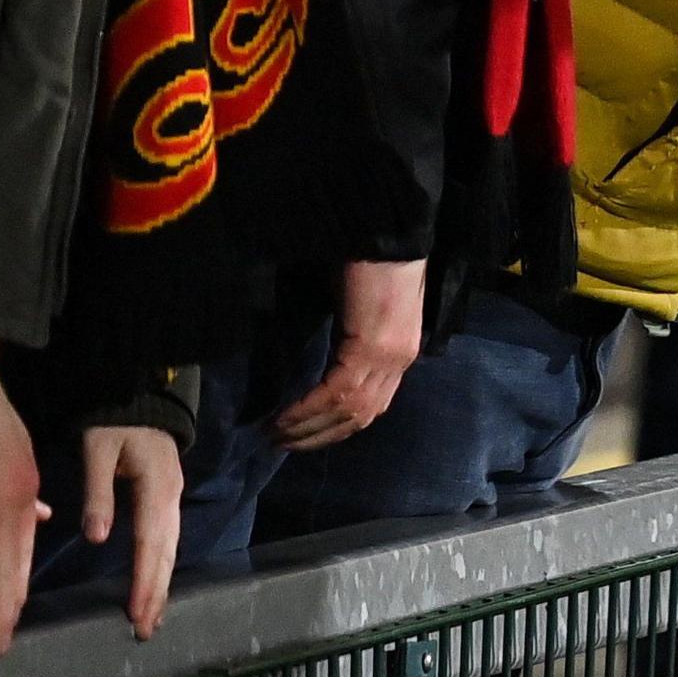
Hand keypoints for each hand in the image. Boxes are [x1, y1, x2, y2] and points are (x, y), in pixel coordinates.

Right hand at [0, 330, 46, 654]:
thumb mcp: (23, 454)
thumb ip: (28, 495)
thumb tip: (38, 523)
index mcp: (22, 489)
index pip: (22, 549)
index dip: (18, 586)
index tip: (15, 616)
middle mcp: (1, 500)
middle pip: (3, 564)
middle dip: (3, 607)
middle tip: (0, 643)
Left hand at [75, 425, 184, 638]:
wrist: (141, 398)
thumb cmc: (116, 422)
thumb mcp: (99, 449)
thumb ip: (98, 492)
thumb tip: (97, 538)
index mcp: (157, 486)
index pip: (150, 541)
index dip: (144, 578)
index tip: (137, 611)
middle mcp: (171, 497)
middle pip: (166, 551)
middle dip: (156, 591)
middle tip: (145, 628)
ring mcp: (173, 498)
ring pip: (170, 548)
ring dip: (161, 584)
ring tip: (151, 618)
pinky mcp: (167, 499)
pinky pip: (167, 540)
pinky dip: (161, 567)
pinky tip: (154, 585)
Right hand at [270, 258, 423, 451]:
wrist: (389, 232)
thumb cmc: (374, 261)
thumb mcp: (365, 310)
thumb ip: (355, 338)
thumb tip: (331, 357)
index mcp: (401, 351)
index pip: (373, 405)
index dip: (338, 426)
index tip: (306, 437)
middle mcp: (399, 359)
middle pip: (360, 415)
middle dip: (319, 435)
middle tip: (282, 444)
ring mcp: (388, 355)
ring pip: (347, 410)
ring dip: (308, 428)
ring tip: (276, 436)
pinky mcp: (371, 346)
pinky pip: (336, 390)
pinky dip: (308, 407)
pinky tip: (285, 417)